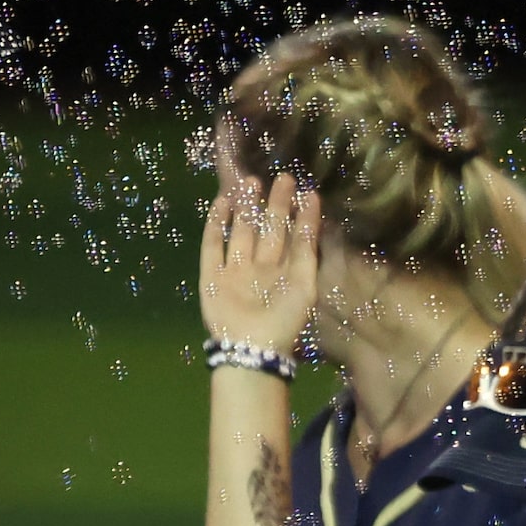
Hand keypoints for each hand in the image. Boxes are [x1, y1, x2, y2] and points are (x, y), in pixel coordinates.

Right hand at [199, 172, 321, 357]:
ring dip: (245, 209)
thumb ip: (307, 245)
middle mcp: (259, 268)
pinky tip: (221, 203)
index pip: (292, 236)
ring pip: (239, 233)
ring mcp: (234, 272)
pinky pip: (212, 247)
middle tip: (281, 177)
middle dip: (273, 205)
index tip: (305, 190)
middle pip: (266, 230)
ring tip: (250, 182)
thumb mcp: (305, 281)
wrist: (252, 348)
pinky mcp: (212, 278)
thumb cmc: (284, 320)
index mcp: (284, 272)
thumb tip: (313, 205)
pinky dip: (215, 225)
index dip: (299, 214)